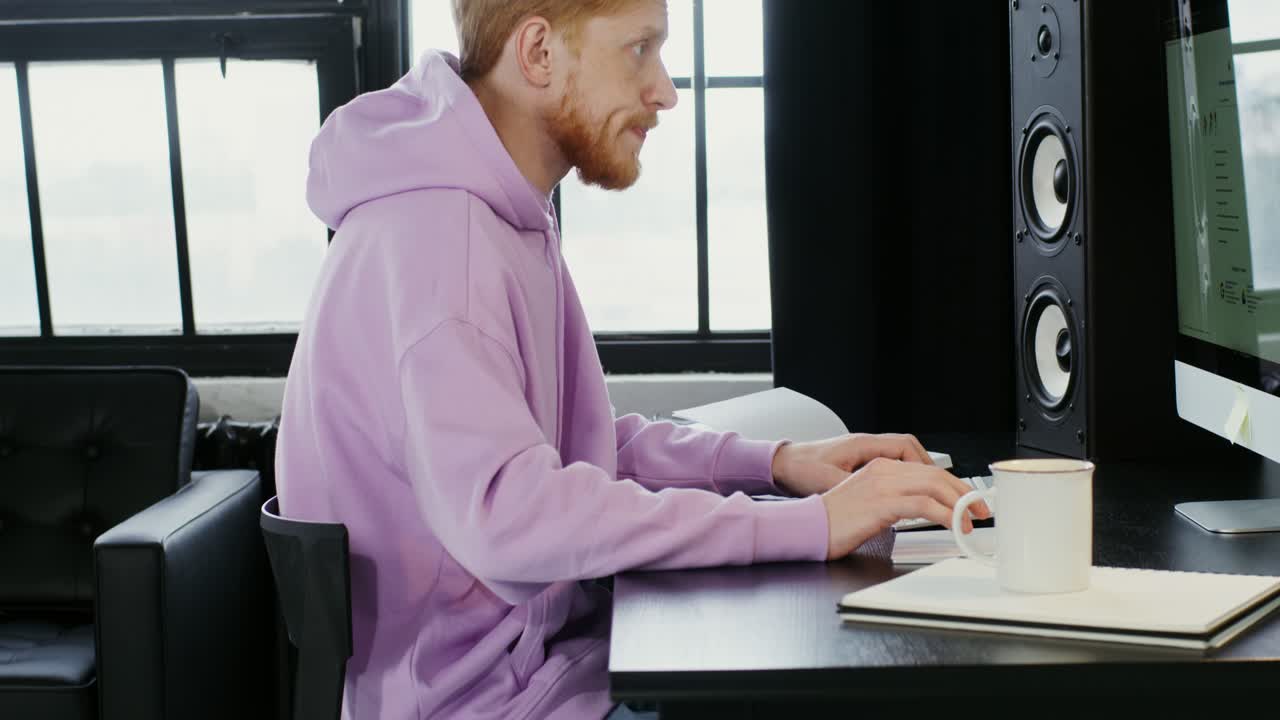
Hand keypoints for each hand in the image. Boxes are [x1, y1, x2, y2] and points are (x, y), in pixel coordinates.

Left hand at [771, 433, 934, 496]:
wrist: (782, 465)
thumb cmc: (799, 468)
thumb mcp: (825, 480)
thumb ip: (850, 486)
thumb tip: (874, 496)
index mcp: (861, 445)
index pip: (905, 446)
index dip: (923, 463)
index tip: (935, 481)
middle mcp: (866, 446)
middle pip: (911, 451)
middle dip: (931, 470)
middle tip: (946, 490)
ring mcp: (864, 454)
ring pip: (903, 459)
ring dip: (919, 474)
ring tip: (935, 494)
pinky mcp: (859, 465)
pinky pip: (892, 467)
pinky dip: (905, 479)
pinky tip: (909, 494)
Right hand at [819, 457, 992, 559]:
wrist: (809, 526)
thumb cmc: (835, 520)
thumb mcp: (870, 502)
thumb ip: (895, 499)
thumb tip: (923, 510)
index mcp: (881, 467)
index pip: (928, 470)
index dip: (954, 484)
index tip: (969, 500)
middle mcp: (884, 470)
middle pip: (936, 475)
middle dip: (964, 493)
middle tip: (980, 510)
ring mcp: (883, 485)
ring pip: (935, 487)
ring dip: (960, 505)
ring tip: (970, 521)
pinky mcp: (882, 503)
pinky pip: (924, 506)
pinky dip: (946, 515)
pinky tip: (954, 526)